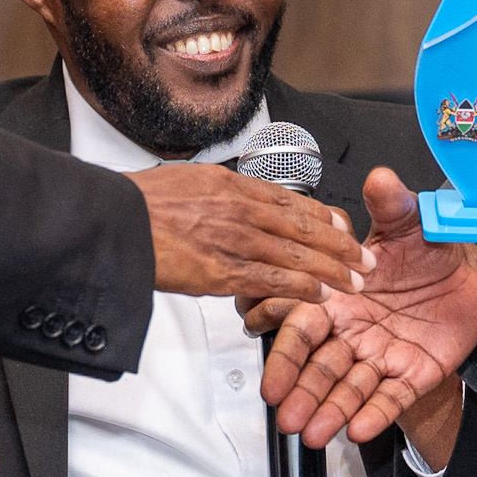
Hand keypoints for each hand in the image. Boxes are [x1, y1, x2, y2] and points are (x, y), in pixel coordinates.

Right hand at [132, 161, 370, 304]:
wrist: (112, 220)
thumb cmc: (140, 202)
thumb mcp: (188, 180)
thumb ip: (218, 192)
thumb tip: (232, 196)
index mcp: (232, 184)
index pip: (292, 199)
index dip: (323, 216)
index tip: (342, 225)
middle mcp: (240, 209)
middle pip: (305, 226)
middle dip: (341, 244)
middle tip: (364, 257)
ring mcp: (234, 240)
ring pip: (297, 255)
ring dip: (332, 269)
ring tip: (355, 281)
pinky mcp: (221, 272)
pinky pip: (272, 281)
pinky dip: (300, 289)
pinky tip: (319, 296)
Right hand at [256, 167, 476, 451]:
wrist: (468, 276)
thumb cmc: (426, 251)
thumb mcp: (410, 223)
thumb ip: (391, 205)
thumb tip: (382, 178)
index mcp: (341, 297)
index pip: (304, 327)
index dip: (287, 355)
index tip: (270, 380)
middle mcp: (354, 331)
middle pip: (320, 366)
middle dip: (303, 392)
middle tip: (287, 417)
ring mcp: (381, 356)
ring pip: (350, 387)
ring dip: (332, 410)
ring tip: (315, 432)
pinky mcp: (412, 374)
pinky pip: (392, 398)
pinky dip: (376, 414)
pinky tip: (360, 430)